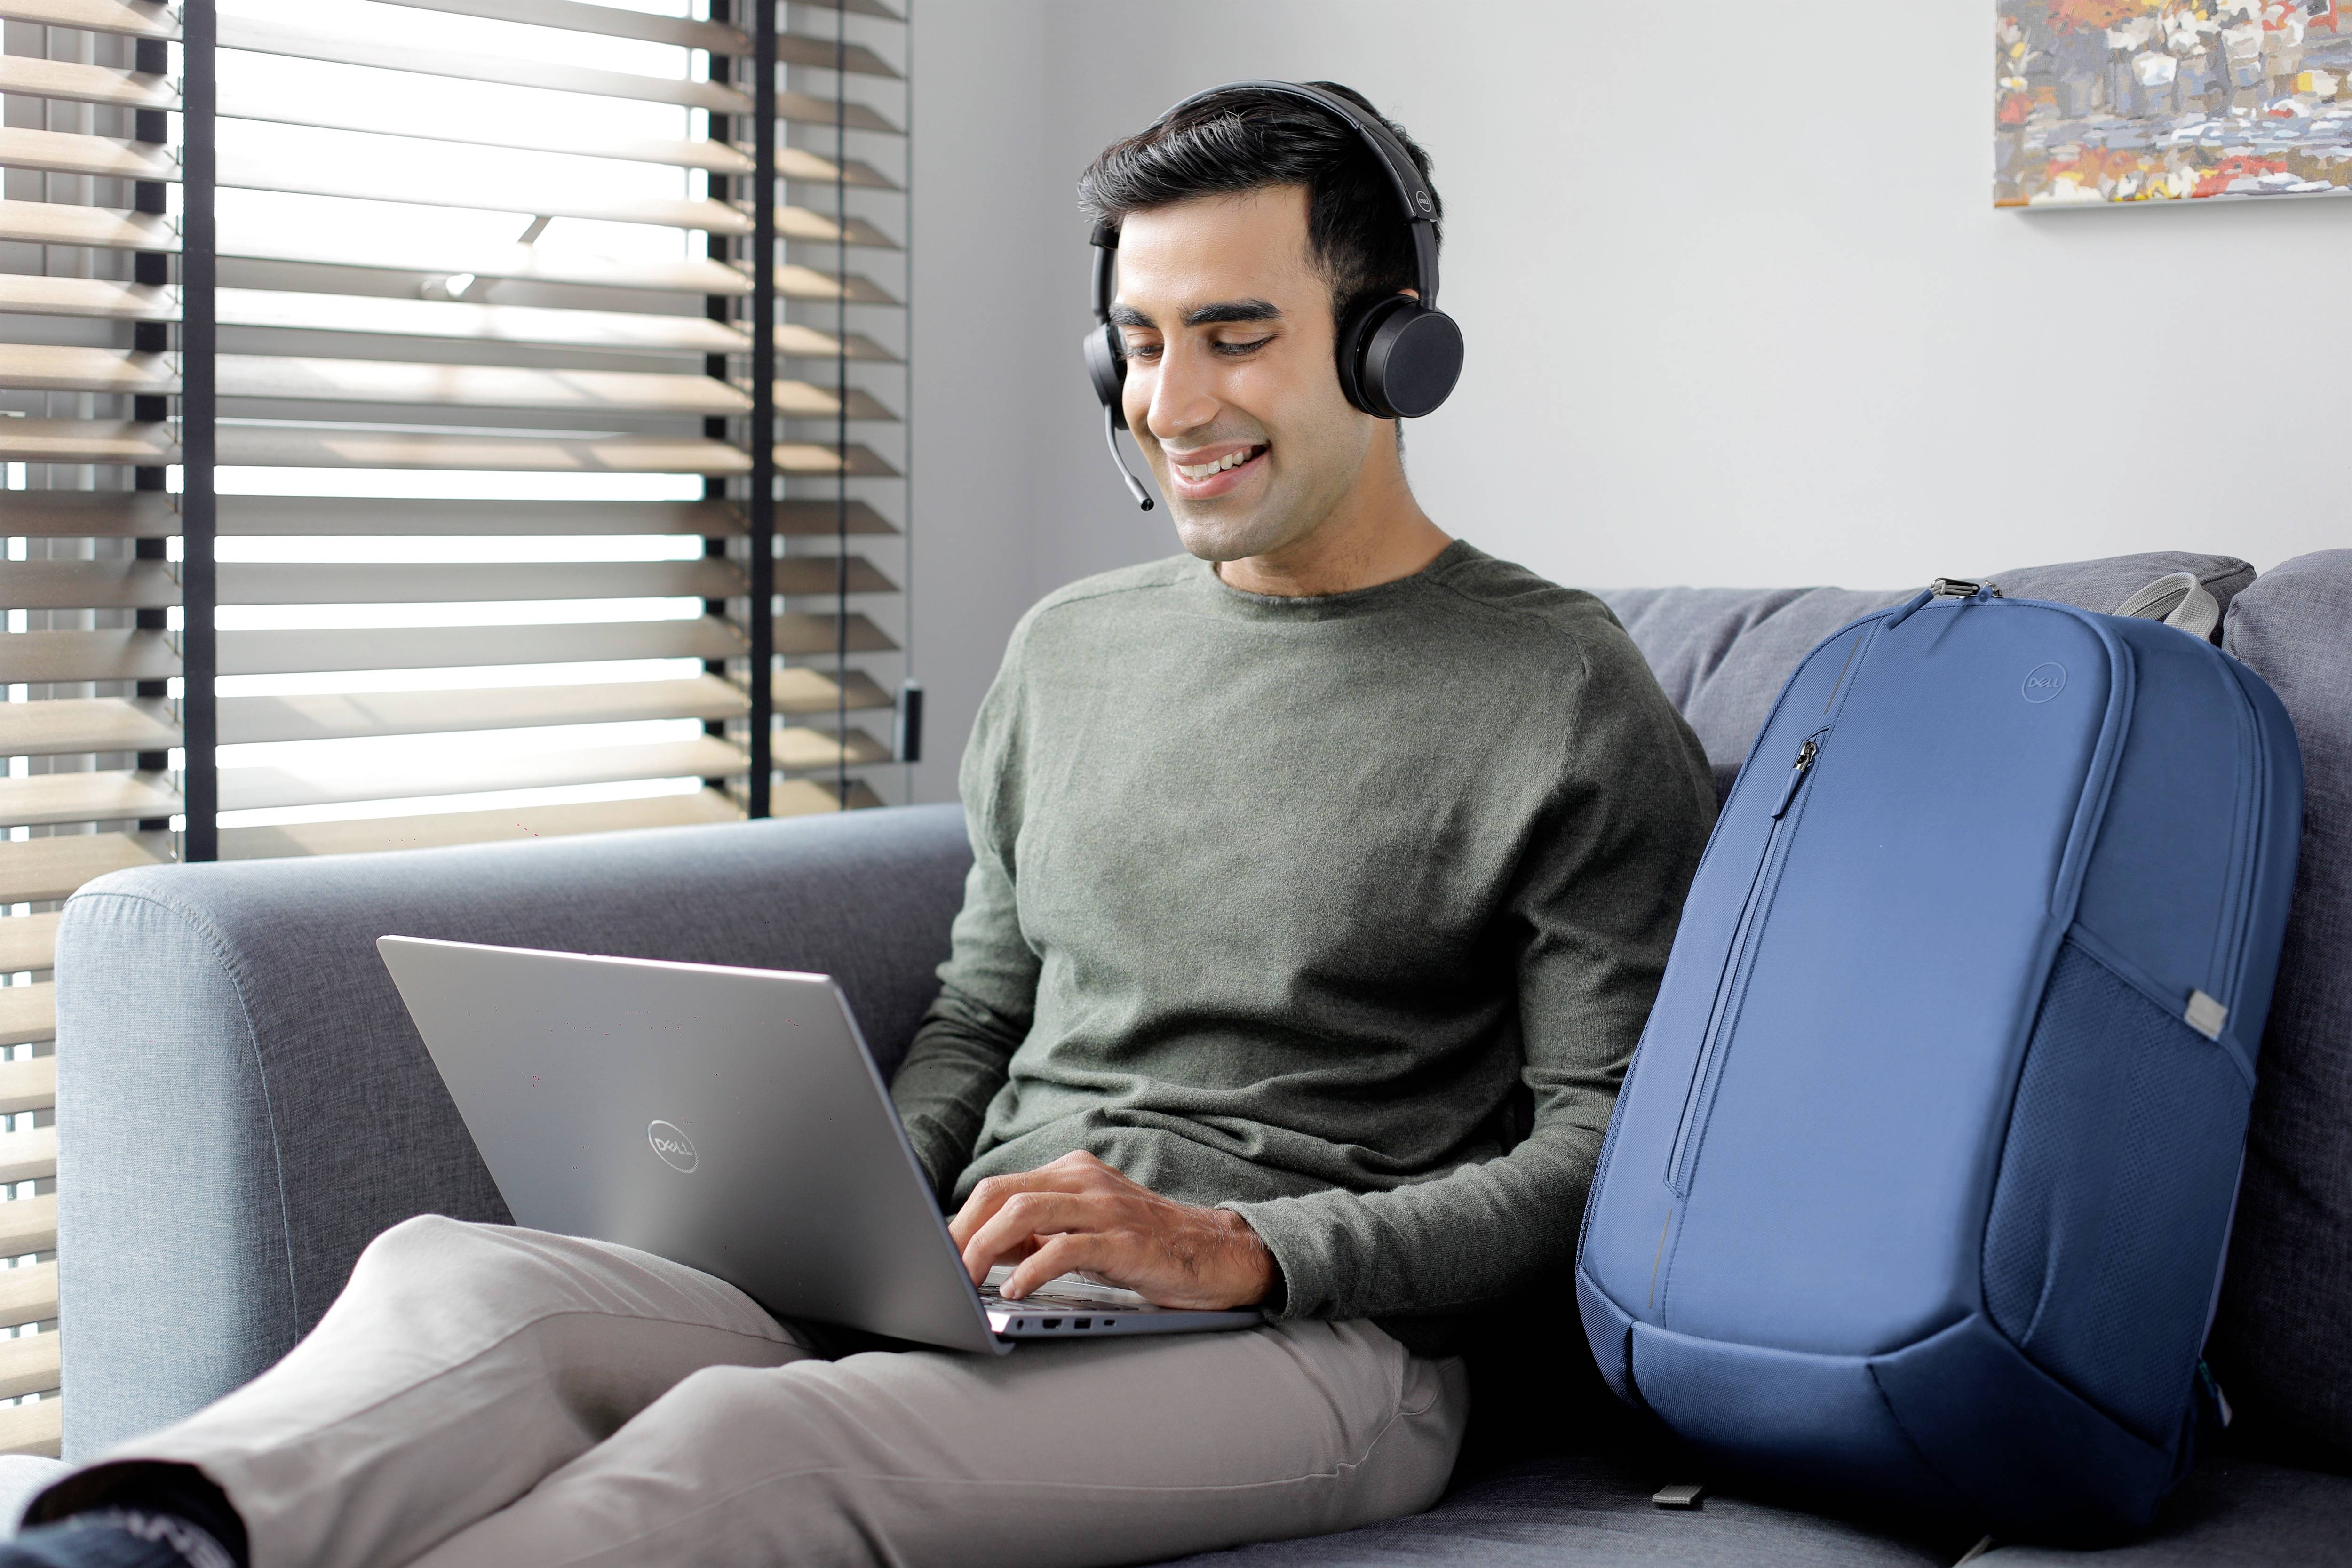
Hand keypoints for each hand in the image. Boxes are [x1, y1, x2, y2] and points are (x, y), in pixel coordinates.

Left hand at [947, 1151, 1276, 1309]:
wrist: (1218, 1254)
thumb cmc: (1146, 1246)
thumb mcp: (1085, 1231)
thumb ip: (1037, 1233)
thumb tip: (978, 1250)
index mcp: (1071, 1173)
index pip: (997, 1187)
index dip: (958, 1221)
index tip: (933, 1255)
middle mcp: (1084, 1181)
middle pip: (1001, 1193)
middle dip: (960, 1232)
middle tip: (938, 1270)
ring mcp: (1105, 1208)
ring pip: (1025, 1213)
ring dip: (983, 1249)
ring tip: (964, 1281)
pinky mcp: (1125, 1241)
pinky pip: (1066, 1248)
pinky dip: (1032, 1270)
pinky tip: (1015, 1291)